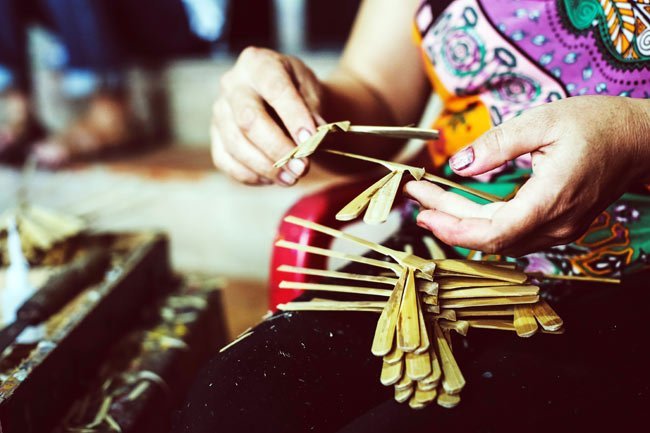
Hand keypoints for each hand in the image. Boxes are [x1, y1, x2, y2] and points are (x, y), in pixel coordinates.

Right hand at [211, 47, 323, 185]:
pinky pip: (225, 161)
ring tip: (292, 178)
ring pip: (236, 145)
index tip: (311, 141)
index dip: (293, 117)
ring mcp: (219, 111)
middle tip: (302, 167)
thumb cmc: (301, 94)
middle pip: (249, 120)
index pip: (275, 90)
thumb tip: (311, 139)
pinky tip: (271, 178)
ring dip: (266, 167)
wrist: (287, 101)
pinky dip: (250, 175)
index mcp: (258, 63)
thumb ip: (313, 112)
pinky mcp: (215, 136)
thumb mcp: (313, 92)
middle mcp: (232, 84)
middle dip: (278, 148)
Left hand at [405, 96, 649, 255]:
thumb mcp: (543, 121)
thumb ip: (498, 144)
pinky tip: (459, 206)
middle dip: (446, 217)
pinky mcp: (556, 225)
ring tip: (428, 198)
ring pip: (498, 237)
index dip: (453, 228)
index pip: (493, 233)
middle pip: (488, 237)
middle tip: (415, 194)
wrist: (641, 140)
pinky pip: (511, 232)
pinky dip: (480, 221)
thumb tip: (459, 164)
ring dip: (460, 220)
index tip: (423, 211)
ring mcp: (558, 230)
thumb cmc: (599, 125)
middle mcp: (555, 226)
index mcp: (551, 201)